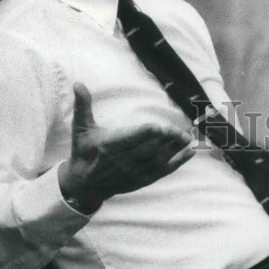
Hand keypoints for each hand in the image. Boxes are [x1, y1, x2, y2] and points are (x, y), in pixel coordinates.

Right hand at [58, 83, 193, 211]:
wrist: (84, 185)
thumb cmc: (83, 151)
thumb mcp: (80, 128)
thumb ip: (82, 105)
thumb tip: (78, 83)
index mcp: (108, 146)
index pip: (130, 139)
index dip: (145, 134)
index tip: (158, 126)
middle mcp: (122, 162)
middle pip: (147, 149)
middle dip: (165, 140)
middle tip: (180, 129)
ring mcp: (133, 173)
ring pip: (157, 160)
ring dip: (174, 150)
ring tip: (187, 137)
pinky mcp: (141, 180)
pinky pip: (162, 171)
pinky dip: (178, 162)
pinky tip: (190, 152)